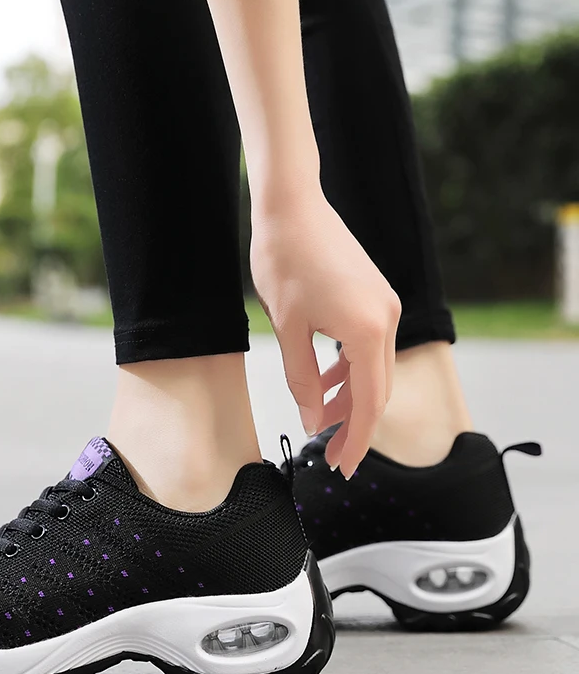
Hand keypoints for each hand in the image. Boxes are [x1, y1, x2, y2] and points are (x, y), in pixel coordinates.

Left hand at [251, 190, 400, 478]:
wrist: (292, 205)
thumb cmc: (284, 261)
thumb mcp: (287, 328)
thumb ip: (302, 380)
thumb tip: (315, 422)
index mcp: (369, 330)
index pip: (370, 402)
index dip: (358, 440)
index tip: (344, 468)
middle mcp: (388, 319)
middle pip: (378, 388)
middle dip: (355, 424)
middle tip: (333, 455)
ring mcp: (385, 305)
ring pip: (372, 368)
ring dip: (349, 396)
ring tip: (321, 418)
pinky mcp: (375, 296)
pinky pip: (367, 345)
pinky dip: (348, 368)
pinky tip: (323, 379)